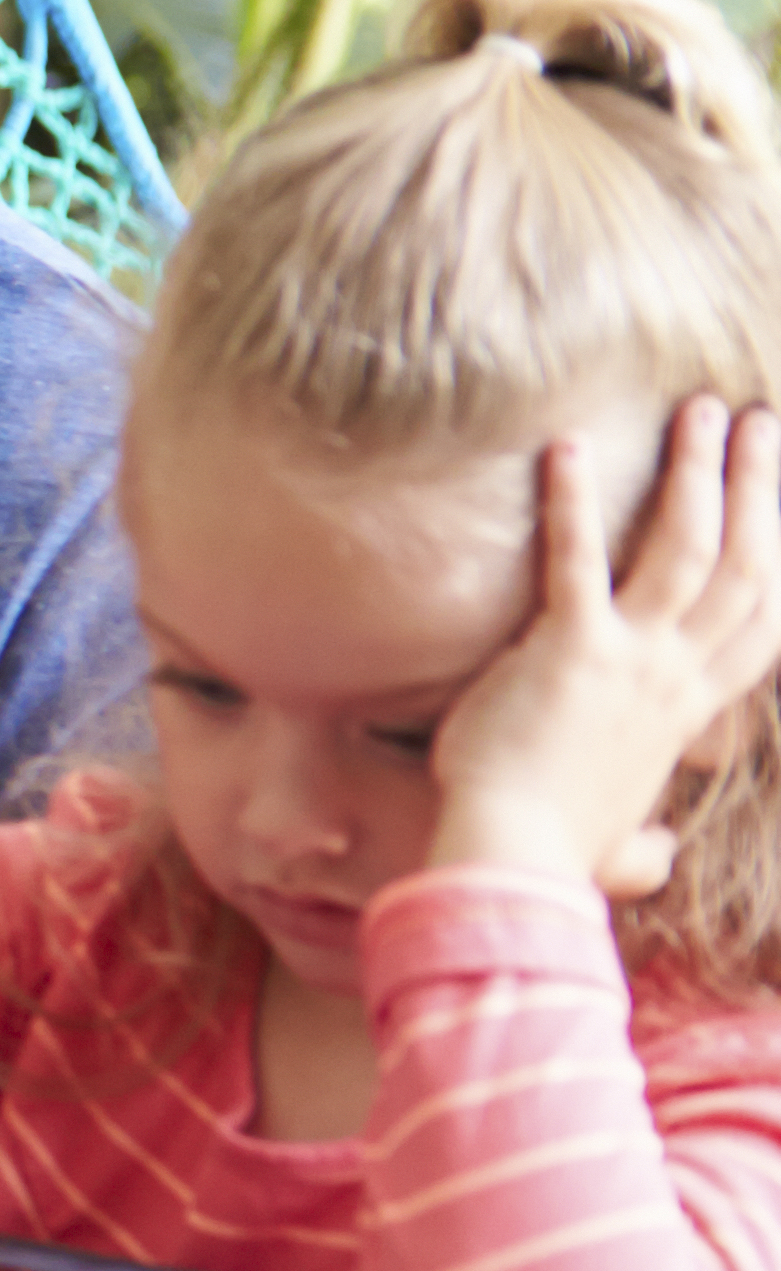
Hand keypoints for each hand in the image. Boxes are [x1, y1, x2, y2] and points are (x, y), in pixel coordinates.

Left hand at [432, 398, 780, 897]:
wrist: (515, 860)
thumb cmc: (555, 852)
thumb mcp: (621, 848)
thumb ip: (642, 845)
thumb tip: (648, 858)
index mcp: (689, 711)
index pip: (758, 622)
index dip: (778, 558)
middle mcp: (674, 676)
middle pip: (743, 566)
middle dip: (757, 488)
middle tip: (758, 422)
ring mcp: (630, 660)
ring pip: (688, 548)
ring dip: (699, 473)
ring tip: (702, 410)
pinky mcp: (568, 651)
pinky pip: (577, 560)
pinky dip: (573, 501)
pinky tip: (570, 446)